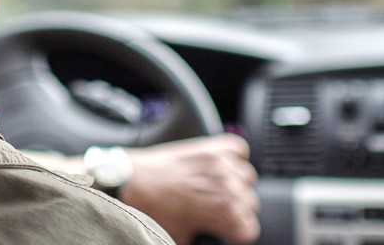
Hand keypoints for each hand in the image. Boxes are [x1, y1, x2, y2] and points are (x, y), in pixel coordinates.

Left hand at [118, 134, 259, 244]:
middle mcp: (229, 188)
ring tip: (215, 188)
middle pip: (250, 204)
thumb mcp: (182, 237)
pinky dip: (234, 156)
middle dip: (235, 209)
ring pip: (247, 178)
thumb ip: (205, 238)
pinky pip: (239, 150)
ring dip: (235, 183)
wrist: (132, 184)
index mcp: (226, 215)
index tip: (225, 230)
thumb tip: (208, 237)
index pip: (249, 228)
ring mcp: (222, 165)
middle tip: (214, 210)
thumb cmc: (153, 212)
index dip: (235, 232)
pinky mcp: (211, 148)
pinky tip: (220, 166)